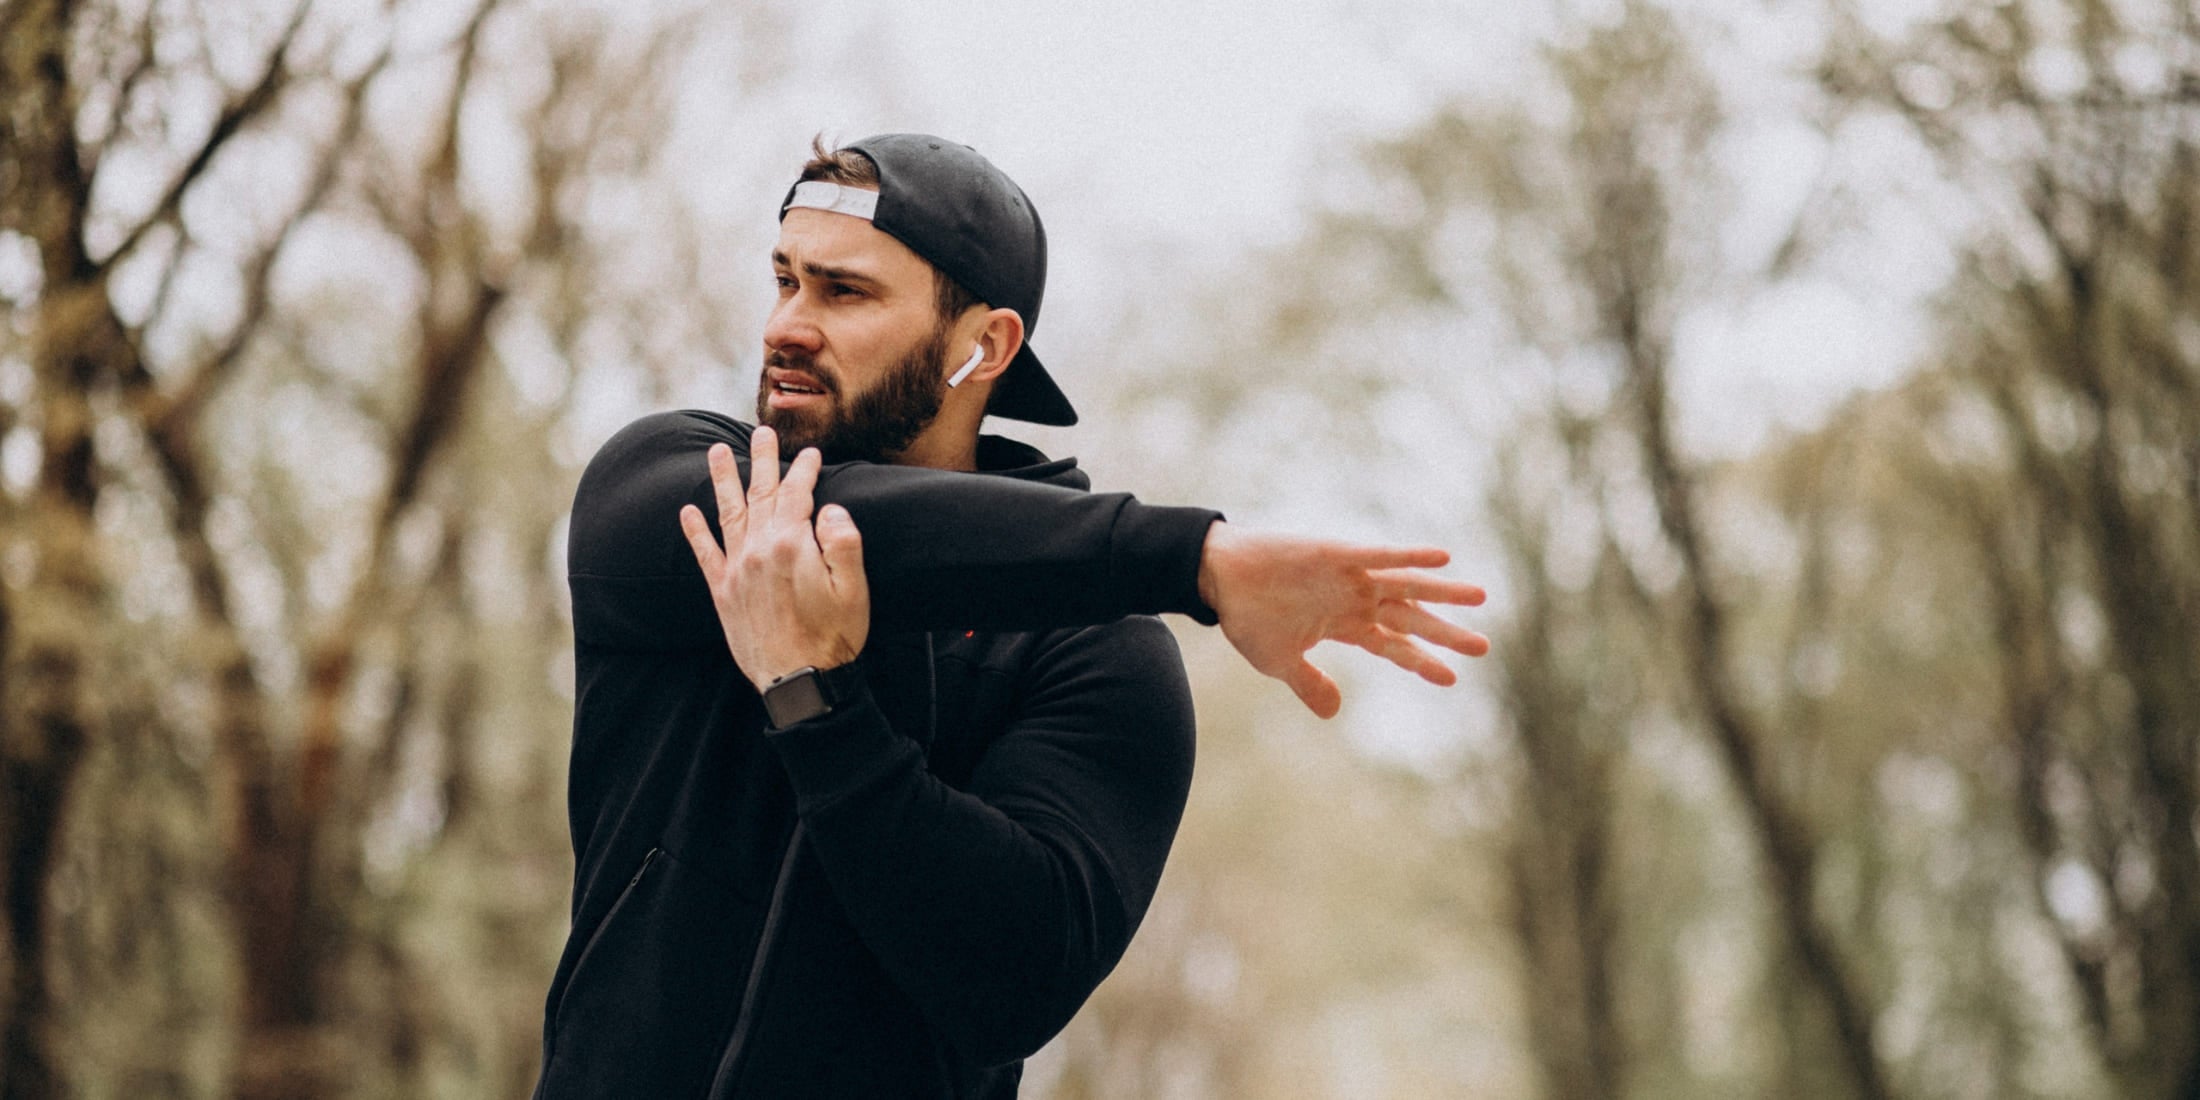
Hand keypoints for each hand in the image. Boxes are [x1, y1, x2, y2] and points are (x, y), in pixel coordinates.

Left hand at [679, 426, 869, 689]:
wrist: (799, 681)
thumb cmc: (834, 637)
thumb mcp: (855, 588)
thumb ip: (844, 542)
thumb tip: (829, 509)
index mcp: (792, 544)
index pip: (797, 494)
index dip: (805, 470)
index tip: (811, 453)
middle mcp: (759, 549)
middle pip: (760, 494)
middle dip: (763, 461)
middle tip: (763, 432)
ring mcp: (737, 569)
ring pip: (728, 513)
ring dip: (723, 480)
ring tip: (717, 451)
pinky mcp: (723, 592)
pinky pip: (705, 554)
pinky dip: (695, 531)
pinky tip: (688, 511)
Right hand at [1196, 521, 1488, 718]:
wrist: (1219, 577)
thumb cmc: (1247, 616)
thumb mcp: (1280, 661)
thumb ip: (1310, 684)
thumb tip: (1335, 713)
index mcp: (1343, 624)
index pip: (1392, 645)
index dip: (1421, 660)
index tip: (1452, 678)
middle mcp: (1354, 599)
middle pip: (1409, 617)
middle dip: (1445, 632)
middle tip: (1482, 647)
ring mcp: (1349, 575)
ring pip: (1406, 585)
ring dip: (1442, 591)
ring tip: (1479, 597)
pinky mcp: (1337, 553)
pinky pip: (1380, 555)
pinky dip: (1409, 557)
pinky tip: (1441, 559)